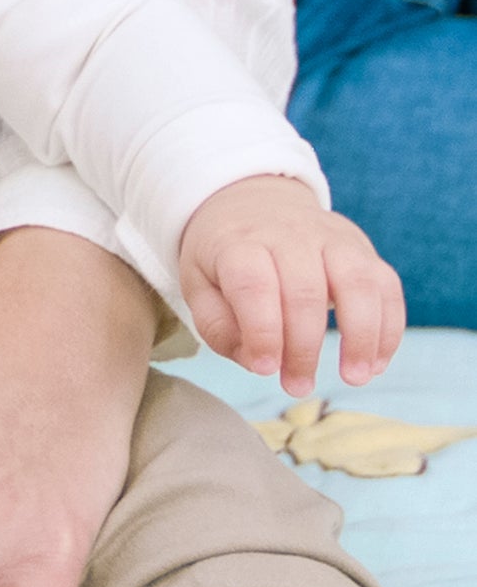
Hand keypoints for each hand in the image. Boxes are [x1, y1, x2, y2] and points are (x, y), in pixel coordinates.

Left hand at [179, 174, 404, 395]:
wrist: (252, 201)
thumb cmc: (225, 254)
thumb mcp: (198, 283)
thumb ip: (218, 326)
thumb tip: (257, 362)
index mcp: (238, 242)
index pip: (253, 285)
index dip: (262, 332)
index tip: (265, 368)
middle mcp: (287, 234)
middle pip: (305, 290)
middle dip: (305, 348)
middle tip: (298, 385)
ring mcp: (330, 237)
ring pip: (357, 283)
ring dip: (361, 337)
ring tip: (354, 377)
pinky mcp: (361, 247)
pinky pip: (386, 286)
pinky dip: (388, 328)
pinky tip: (375, 362)